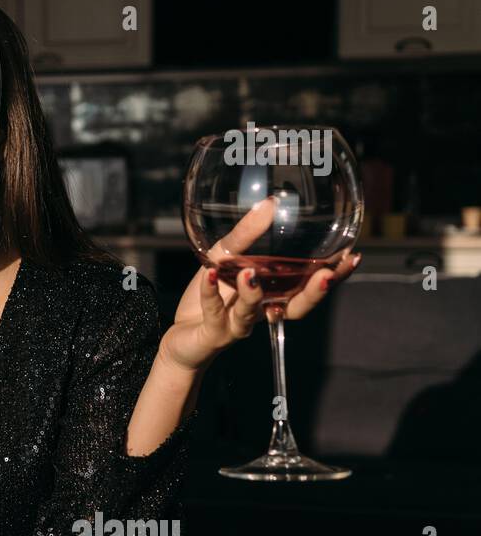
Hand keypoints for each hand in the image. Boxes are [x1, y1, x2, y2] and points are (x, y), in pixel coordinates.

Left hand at [159, 196, 360, 373]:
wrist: (182, 332)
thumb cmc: (210, 292)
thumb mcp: (224, 255)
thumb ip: (246, 234)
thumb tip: (270, 203)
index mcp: (274, 293)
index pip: (310, 286)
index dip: (334, 276)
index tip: (353, 256)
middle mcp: (263, 311)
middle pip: (296, 307)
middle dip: (314, 293)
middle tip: (327, 275)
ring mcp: (238, 324)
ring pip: (252, 313)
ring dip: (253, 295)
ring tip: (250, 273)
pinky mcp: (214, 332)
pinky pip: (214, 313)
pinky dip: (210, 294)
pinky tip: (208, 275)